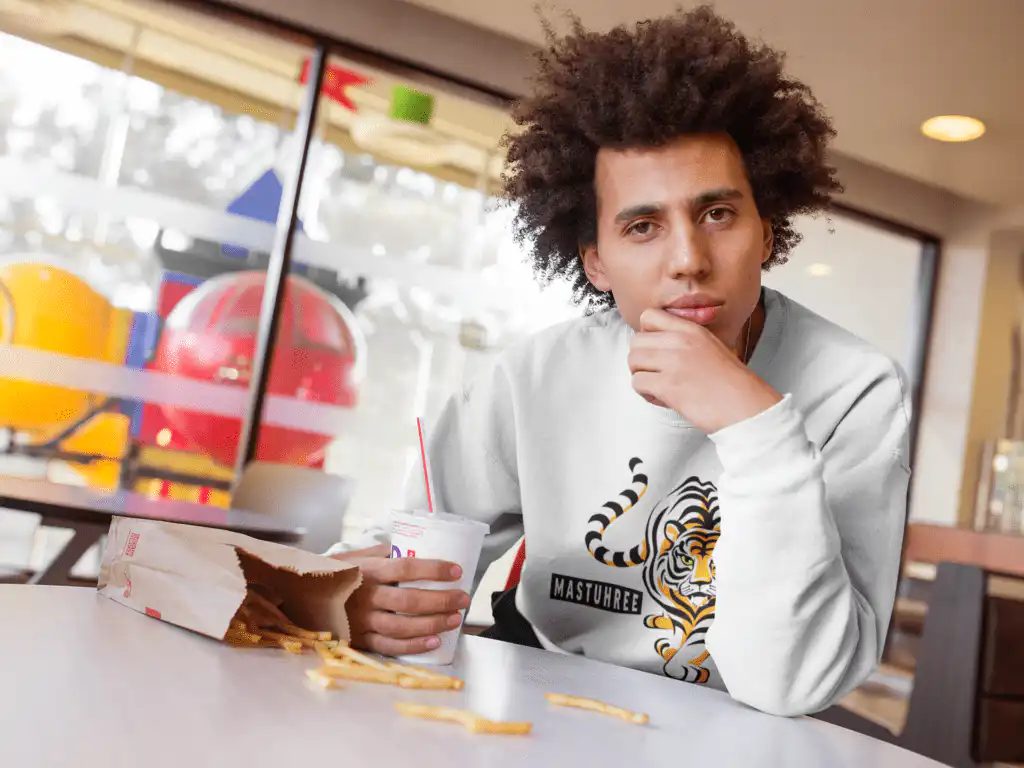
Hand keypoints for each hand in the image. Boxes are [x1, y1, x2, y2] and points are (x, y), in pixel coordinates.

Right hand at [331, 544, 469, 655]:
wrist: (298, 598)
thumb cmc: (332, 573)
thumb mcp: (354, 555)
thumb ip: (382, 551)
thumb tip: (412, 545)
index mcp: (367, 570)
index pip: (406, 567)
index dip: (434, 569)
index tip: (456, 570)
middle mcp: (365, 596)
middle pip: (409, 600)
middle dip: (441, 600)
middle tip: (463, 598)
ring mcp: (362, 620)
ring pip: (402, 627)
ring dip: (433, 624)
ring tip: (454, 619)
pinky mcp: (359, 640)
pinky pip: (389, 647)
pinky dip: (413, 646)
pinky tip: (434, 641)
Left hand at [628, 308, 781, 433]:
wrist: (747, 406)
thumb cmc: (734, 385)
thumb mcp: (712, 348)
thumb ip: (687, 342)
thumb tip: (661, 346)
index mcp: (691, 330)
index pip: (649, 316)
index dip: (646, 334)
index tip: (655, 350)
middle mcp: (680, 341)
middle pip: (636, 341)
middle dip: (641, 360)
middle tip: (656, 373)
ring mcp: (673, 362)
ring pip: (633, 361)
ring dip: (642, 376)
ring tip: (659, 387)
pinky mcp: (668, 385)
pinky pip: (637, 383)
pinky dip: (646, 393)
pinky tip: (663, 398)